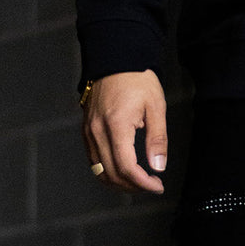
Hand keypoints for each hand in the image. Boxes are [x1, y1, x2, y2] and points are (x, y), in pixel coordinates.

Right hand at [81, 70, 166, 193]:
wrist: (114, 59)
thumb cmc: (137, 79)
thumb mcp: (156, 106)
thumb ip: (157, 139)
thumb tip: (158, 166)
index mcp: (116, 126)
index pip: (127, 167)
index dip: (143, 183)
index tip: (158, 186)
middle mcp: (97, 132)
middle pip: (111, 174)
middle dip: (133, 187)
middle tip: (152, 186)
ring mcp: (88, 132)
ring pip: (99, 171)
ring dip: (119, 183)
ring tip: (139, 182)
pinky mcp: (86, 131)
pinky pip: (94, 160)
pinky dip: (108, 171)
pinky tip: (123, 171)